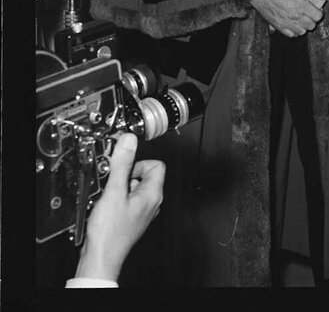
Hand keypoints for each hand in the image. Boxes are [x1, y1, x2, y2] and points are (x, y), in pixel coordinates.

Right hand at [75, 133, 164, 282]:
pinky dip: (118, 198)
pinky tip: (106, 206)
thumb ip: (122, 165)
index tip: (124, 165)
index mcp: (153, 193)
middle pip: (144, 175)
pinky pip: (128, 200)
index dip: (139, 162)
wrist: (101, 257)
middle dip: (127, 174)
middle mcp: (152, 202)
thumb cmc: (110, 232)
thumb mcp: (114, 192)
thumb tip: (129, 142)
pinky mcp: (132, 219)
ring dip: (121, 186)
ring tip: (108, 195)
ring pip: (135, 188)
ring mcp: (143, 211)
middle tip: (113, 181)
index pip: (156, 165)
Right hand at [249, 0, 327, 36]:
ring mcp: (287, 23)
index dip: (319, 12)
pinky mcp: (279, 26)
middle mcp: (296, 16)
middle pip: (312, 25)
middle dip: (312, 19)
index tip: (315, 9)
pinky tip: (293, 24)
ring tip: (300, 18)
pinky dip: (294, 31)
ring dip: (304, 26)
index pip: (318, 17)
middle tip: (308, 13)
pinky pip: (291, 35)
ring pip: (302, 32)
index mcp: (302, 6)